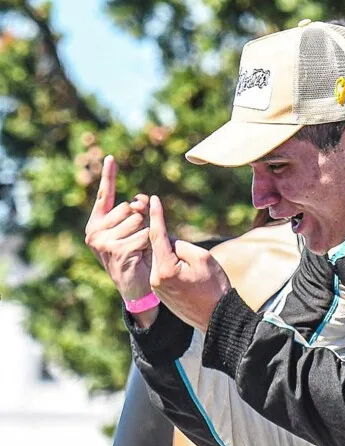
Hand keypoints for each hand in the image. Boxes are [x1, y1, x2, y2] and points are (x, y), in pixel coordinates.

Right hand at [84, 155, 151, 299]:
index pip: (105, 195)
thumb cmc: (137, 257)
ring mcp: (102, 241)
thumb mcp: (134, 231)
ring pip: (138, 221)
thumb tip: (142, 199)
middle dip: (141, 221)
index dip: (109, 176)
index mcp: (97, 223)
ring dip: (145, 234)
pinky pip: (144, 235)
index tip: (111, 157)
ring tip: (138, 251)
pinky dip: (148, 244)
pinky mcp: (116, 250)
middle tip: (137, 241)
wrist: (135, 288)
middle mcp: (94, 231)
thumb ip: (136, 213)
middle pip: (130, 207)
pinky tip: (141, 256)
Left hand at [148, 195, 230, 330]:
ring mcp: (156, 286)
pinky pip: (163, 271)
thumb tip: (169, 240)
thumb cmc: (215, 287)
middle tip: (189, 252)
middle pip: (158, 247)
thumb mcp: (203, 258)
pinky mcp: (160, 293)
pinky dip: (172, 266)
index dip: (156, 215)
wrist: (217, 318)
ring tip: (192, 269)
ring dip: (172, 255)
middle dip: (170, 241)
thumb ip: (182, 244)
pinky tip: (187, 275)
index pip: (158, 234)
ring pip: (161, 259)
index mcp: (165, 268)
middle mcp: (156, 277)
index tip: (153, 199)